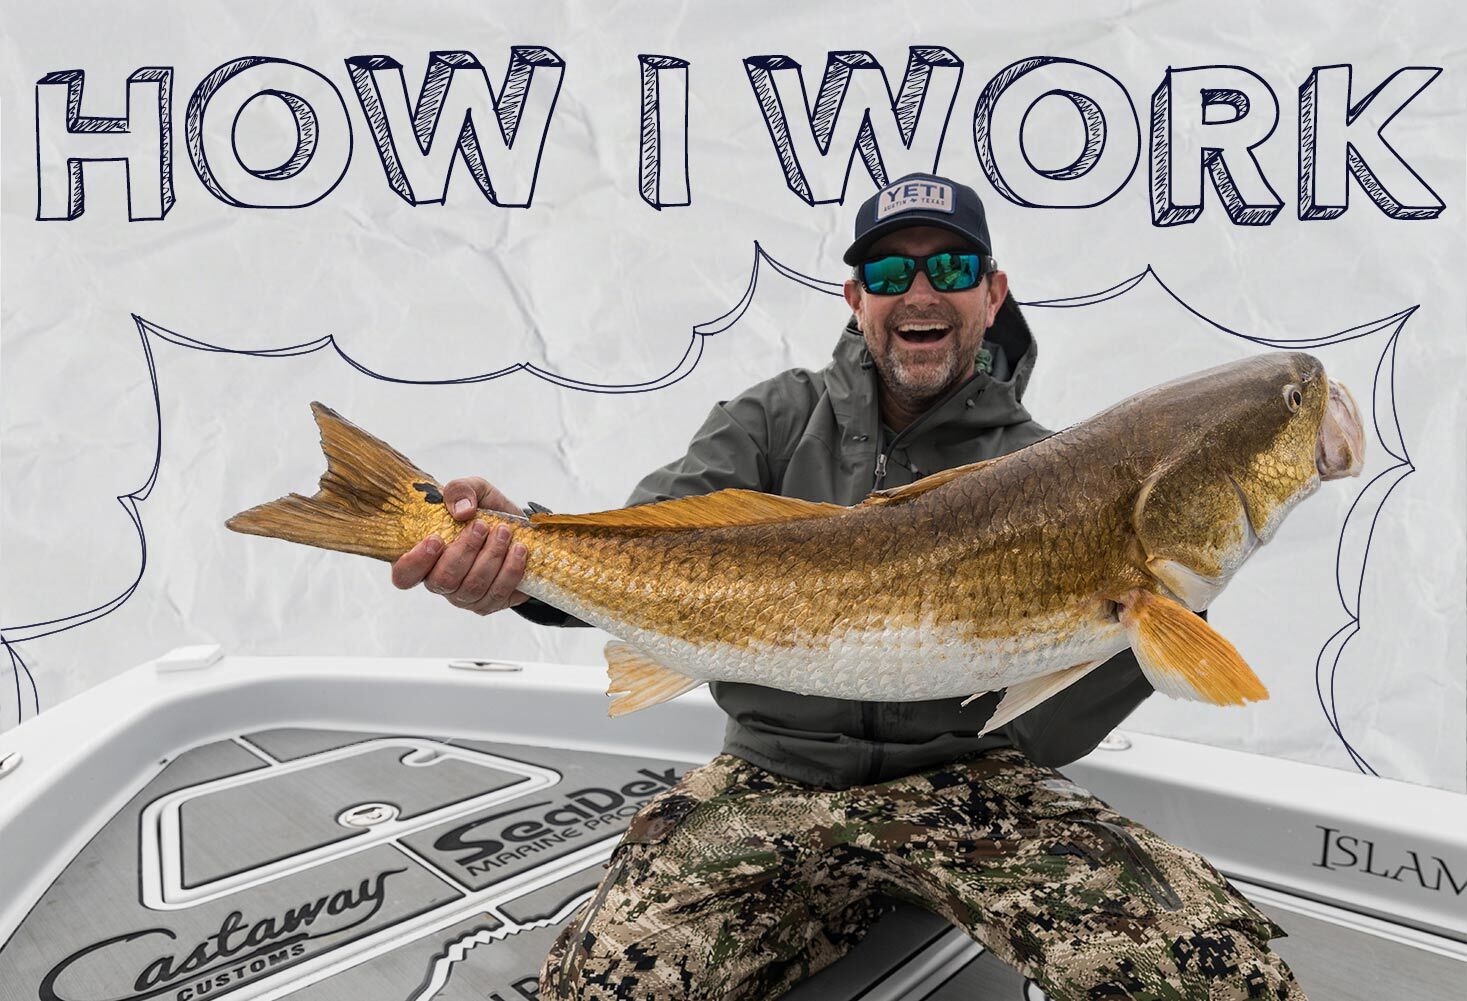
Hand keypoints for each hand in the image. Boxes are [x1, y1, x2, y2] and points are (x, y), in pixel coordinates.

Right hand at [391, 477, 530, 614]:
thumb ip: (460, 490)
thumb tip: (462, 510)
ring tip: (504, 532)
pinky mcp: (490, 603)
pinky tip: (519, 550)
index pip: (404, 575)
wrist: (519, 529)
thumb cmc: (484, 511)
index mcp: (423, 558)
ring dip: (491, 557)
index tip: (436, 539)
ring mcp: (464, 597)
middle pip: (443, 581)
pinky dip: (511, 570)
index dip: (415, 562)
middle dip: (465, 551)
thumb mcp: (473, 490)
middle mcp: (439, 582)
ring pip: (473, 587)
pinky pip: (498, 594)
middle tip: (481, 526)